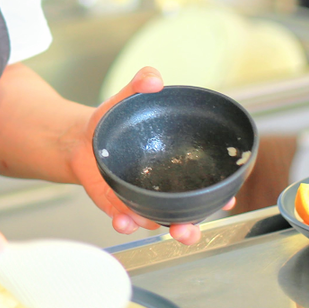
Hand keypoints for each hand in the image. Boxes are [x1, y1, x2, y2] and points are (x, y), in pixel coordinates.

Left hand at [68, 66, 233, 245]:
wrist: (81, 137)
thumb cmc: (114, 121)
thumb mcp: (128, 99)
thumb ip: (141, 84)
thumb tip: (153, 78)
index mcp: (174, 164)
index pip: (205, 183)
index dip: (219, 194)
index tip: (227, 200)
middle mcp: (160, 187)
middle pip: (184, 214)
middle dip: (190, 227)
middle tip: (188, 229)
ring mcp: (139, 198)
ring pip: (155, 221)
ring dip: (156, 226)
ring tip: (152, 224)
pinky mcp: (116, 204)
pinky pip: (124, 218)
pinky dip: (125, 222)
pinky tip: (123, 220)